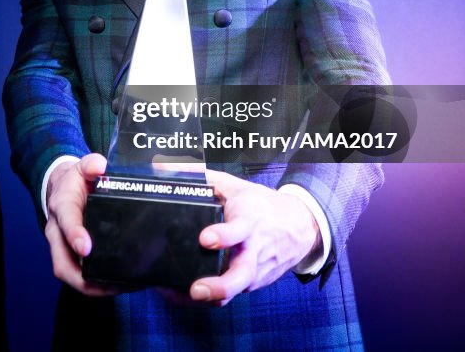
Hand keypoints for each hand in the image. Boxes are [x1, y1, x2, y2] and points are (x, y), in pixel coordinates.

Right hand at [43, 153, 121, 295]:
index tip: (86, 248)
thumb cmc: (75, 181)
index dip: (74, 235)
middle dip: (84, 278)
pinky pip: (79, 276)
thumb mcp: (83, 167)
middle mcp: (57, 231)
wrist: (61, 189)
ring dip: (93, 286)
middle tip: (112, 283)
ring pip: (70, 275)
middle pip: (62, 263)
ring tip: (121, 287)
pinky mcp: (70, 257)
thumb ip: (91, 164)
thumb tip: (100, 166)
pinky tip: (118, 284)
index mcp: (62, 206)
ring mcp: (62, 247)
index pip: (65, 222)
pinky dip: (96, 284)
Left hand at [185, 170, 319, 306]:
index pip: (239, 230)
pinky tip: (182, 296)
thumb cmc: (261, 205)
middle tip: (197, 289)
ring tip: (185, 298)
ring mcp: (254, 271)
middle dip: (220, 285)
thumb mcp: (235, 186)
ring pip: (236, 290)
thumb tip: (164, 166)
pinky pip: (231, 295)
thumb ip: (201, 176)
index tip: (206, 239)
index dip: (223, 236)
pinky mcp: (252, 284)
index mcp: (250, 222)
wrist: (300, 226)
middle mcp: (254, 251)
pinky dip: (209, 298)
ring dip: (211, 297)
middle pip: (241, 275)